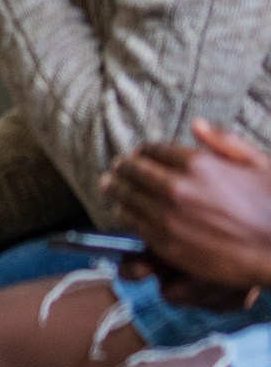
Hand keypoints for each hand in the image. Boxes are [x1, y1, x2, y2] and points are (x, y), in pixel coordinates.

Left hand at [104, 120, 270, 291]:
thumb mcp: (258, 165)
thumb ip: (224, 141)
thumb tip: (196, 124)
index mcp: (198, 164)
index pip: (153, 150)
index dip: (142, 151)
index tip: (138, 154)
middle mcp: (177, 187)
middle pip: (132, 170)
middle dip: (122, 167)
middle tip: (116, 168)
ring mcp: (168, 216)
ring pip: (125, 196)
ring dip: (115, 188)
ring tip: (110, 186)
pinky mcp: (165, 242)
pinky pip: (131, 222)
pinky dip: (123, 213)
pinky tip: (122, 211)